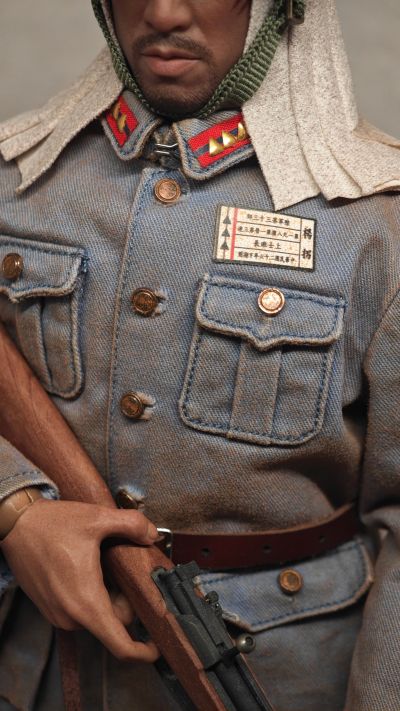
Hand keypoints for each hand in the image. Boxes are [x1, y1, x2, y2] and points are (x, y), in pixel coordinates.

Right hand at [1, 499, 159, 662]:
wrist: (15, 524)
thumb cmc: (51, 524)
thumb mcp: (97, 518)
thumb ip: (131, 525)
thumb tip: (153, 534)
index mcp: (86, 603)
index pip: (121, 645)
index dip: (143, 651)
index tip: (158, 645)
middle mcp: (71, 617)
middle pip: (115, 623)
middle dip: (127, 600)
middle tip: (127, 569)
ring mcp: (58, 615)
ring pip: (98, 616)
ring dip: (109, 596)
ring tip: (106, 564)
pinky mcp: (50, 608)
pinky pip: (81, 611)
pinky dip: (93, 596)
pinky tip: (90, 568)